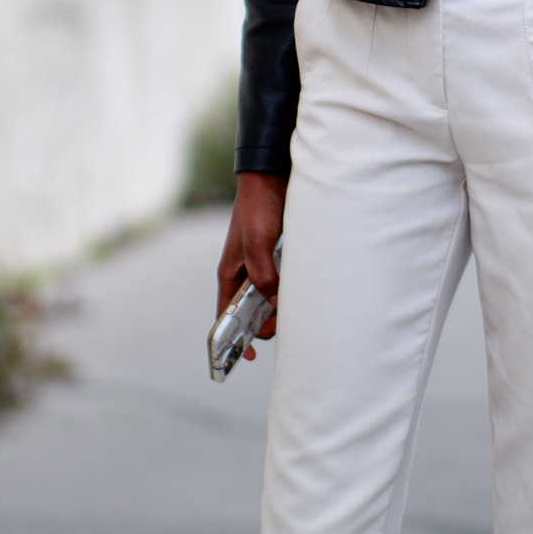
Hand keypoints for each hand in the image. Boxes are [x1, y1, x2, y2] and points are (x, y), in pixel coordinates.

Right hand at [216, 171, 285, 349]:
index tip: (248, 356)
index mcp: (229, 274)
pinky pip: (284, 281)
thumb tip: (273, 303)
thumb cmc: (258, 208)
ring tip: (298, 312)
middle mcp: (244, 273)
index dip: (233, 338)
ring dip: (281, 307)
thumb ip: (262, 275)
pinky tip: (307, 293)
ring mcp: (262, 265)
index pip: (225, 315)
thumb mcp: (257, 243)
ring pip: (270, 298)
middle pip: (251, 311)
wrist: (272, 176)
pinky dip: (292, 290)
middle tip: (286, 327)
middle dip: (266, 324)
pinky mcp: (278, 257)